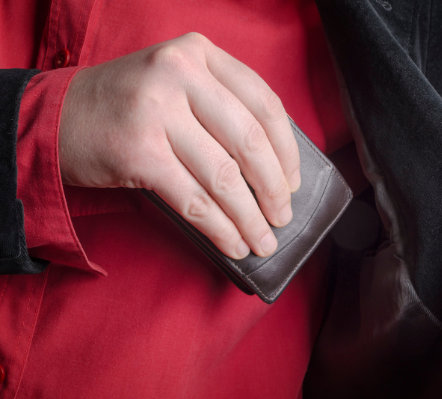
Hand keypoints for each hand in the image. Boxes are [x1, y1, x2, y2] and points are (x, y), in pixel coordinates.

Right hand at [59, 33, 300, 259]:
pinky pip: (194, 199)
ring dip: (249, 218)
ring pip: (224, 176)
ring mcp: (157, 110)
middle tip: (283, 217)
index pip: (265, 102)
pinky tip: (233, 244)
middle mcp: (180, 73)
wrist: (57, 116)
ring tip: (263, 241)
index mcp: (199, 53)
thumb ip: (222, 107)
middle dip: (273, 189)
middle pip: (250, 141)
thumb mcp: (179, 85)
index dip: (287, 150)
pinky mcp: (138, 151)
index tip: (294, 182)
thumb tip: (275, 168)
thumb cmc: (130, 107)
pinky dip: (219, 228)